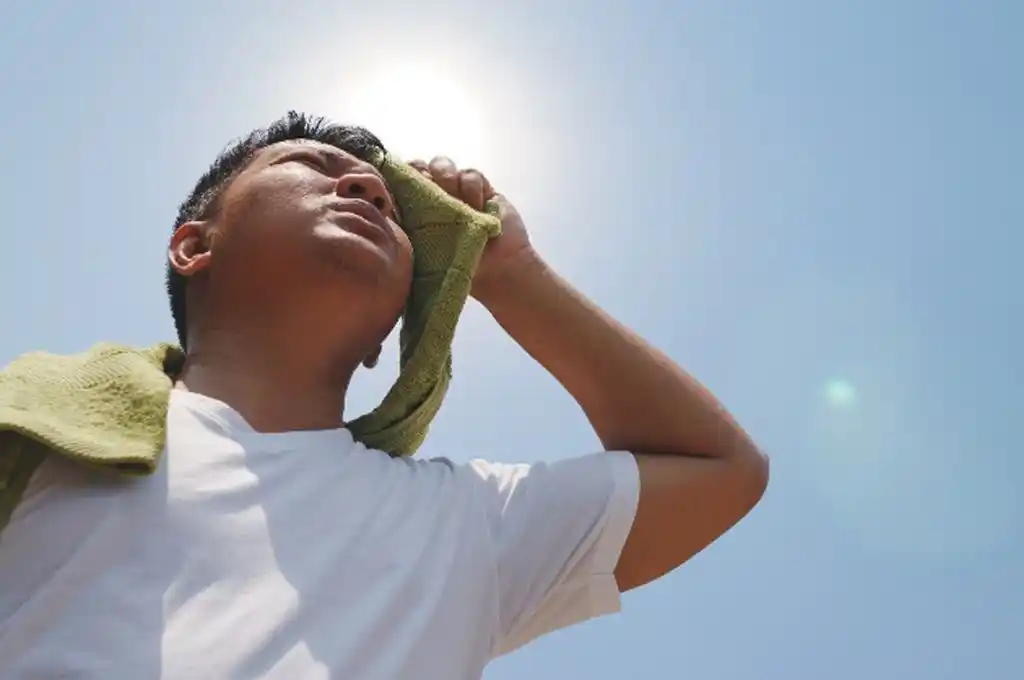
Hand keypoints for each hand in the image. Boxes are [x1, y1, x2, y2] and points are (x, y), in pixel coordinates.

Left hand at [407, 157, 535, 297]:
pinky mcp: (480, 189)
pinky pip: (470, 174)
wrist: (499, 271)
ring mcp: (456, 191)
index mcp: (414, 212)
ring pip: (441, 164)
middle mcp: (432, 197)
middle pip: (417, 167)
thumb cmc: (457, 270)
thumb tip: (383, 213)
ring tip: (455, 200)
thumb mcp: (424, 255)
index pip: (397, 184)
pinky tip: (478, 207)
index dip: (396, 177)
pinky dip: (472, 187)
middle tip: (427, 187)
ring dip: (446, 176)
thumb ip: (405, 233)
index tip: (400, 186)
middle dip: (420, 171)